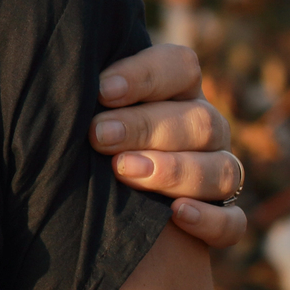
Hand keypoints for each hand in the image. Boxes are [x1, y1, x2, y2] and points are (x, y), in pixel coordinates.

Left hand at [90, 43, 246, 248]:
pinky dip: (211, 220)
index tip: (100, 90)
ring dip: (174, 170)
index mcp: (175, 89)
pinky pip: (233, 222)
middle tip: (98, 135)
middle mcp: (204, 128)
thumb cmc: (79, 133)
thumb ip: (83, 89)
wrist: (89, 198)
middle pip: (200, 121)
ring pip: (222, 169)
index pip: (181, 66)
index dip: (145, 75)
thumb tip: (56, 75)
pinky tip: (177, 215)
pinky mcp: (220, 217)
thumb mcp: (84, 106)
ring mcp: (217, 172)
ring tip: (123, 170)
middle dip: (145, 127)